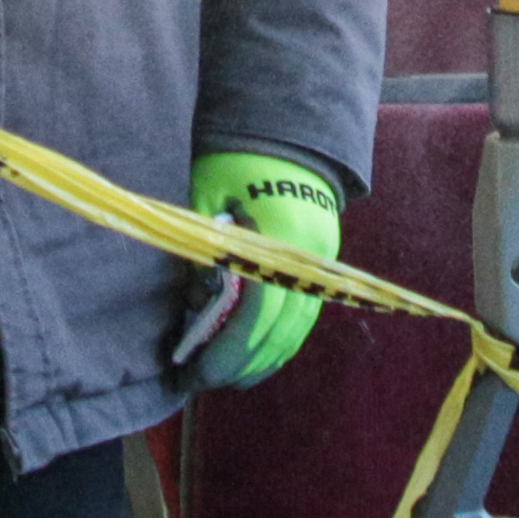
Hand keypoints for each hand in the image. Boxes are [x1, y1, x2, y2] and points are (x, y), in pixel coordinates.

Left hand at [185, 148, 339, 389]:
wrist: (284, 134)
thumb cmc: (237, 161)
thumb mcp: (207, 197)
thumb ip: (203, 251)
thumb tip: (195, 307)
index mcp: (282, 237)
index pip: (259, 313)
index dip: (228, 350)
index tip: (197, 372)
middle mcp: (312, 258)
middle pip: (280, 333)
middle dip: (239, 366)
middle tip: (199, 383)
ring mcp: (323, 263)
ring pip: (296, 332)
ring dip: (261, 362)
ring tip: (224, 379)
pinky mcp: (322, 266)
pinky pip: (303, 318)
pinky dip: (279, 344)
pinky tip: (254, 359)